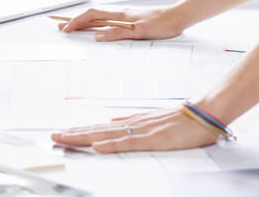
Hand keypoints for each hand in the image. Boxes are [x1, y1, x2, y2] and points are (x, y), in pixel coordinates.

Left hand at [51, 108, 217, 152]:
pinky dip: (112, 144)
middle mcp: (134, 124)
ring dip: (84, 137)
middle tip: (52, 136)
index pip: (101, 127)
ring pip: (107, 135)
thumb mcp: (154, 121)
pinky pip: (129, 143)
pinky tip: (98, 146)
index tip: (62, 132)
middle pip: (98, 129)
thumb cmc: (184, 119)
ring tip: (64, 138)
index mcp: (134, 122)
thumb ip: (133, 124)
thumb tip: (112, 124)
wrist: (206, 112)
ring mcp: (143, 131)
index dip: (81, 130)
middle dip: (74, 133)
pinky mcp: (154, 139)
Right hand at [58, 6, 183, 40]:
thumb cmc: (161, 24)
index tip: (65, 29)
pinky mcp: (132, 20)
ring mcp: (126, 16)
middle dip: (76, 21)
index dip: (77, 21)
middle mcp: (120, 13)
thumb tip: (96, 36)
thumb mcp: (139, 32)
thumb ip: (117, 34)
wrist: (178, 17)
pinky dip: (97, 24)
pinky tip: (97, 28)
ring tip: (74, 28)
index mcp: (120, 15)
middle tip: (61, 27)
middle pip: (93, 15)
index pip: (92, 15)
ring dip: (86, 23)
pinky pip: (109, 21)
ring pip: (100, 18)